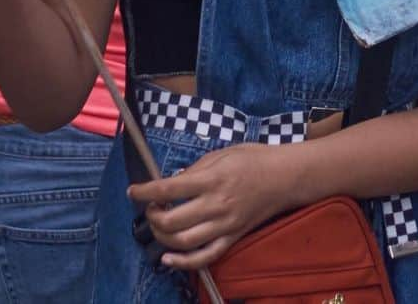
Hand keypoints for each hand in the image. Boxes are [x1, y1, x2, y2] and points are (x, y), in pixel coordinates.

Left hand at [129, 143, 300, 270]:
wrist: (284, 177)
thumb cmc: (252, 159)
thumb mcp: (219, 154)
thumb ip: (194, 170)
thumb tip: (173, 182)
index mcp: (210, 179)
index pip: (169, 188)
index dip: (146, 192)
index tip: (133, 191)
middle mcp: (216, 205)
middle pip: (174, 220)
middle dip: (153, 217)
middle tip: (148, 208)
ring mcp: (225, 225)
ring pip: (186, 242)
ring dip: (163, 237)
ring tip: (158, 225)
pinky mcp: (233, 237)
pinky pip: (207, 256)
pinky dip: (185, 263)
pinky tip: (168, 259)